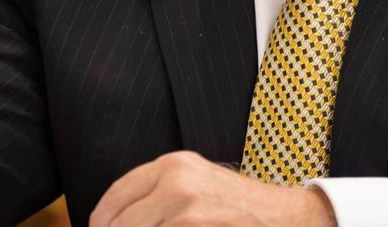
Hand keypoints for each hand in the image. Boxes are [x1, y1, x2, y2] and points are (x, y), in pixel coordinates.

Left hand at [89, 151, 335, 226]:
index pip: (114, 199)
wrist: (286, 219)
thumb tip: (108, 221)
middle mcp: (177, 184)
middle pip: (118, 225)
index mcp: (173, 165)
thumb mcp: (196, 185)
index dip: (101, 222)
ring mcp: (187, 214)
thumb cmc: (237, 208)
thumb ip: (157, 194)